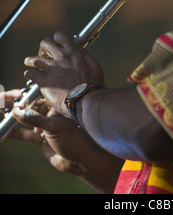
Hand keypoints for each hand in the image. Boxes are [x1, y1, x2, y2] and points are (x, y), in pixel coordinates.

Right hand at [0, 89, 122, 191]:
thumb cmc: (74, 139)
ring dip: (16, 119)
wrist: (81, 160)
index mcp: (58, 106)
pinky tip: (6, 132)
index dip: (27, 95)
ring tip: (2, 115)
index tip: (13, 95)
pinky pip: (26, 134)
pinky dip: (16, 133)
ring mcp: (46, 126)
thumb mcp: (53, 127)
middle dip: (19, 107)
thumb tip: (17, 111)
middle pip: (32, 108)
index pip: (39, 96)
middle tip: (4, 104)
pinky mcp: (42, 139)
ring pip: (28, 120)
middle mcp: (51, 113)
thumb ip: (34, 119)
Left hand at [24, 30, 104, 116]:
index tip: (57, 44)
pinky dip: (30, 74)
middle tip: (44, 54)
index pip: (60, 35)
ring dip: (31, 60)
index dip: (57, 39)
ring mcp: (52, 68)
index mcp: (74, 51)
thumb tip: (79, 53)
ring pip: (35, 59)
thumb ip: (83, 56)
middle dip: (43, 48)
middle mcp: (62, 57)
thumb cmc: (93, 84)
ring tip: (29, 61)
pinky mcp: (45, 81)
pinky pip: (31, 74)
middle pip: (45, 43)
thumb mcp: (92, 64)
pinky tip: (30, 75)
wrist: (87, 99)